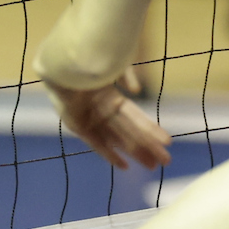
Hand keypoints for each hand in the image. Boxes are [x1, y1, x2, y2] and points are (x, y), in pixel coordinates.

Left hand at [44, 76, 172, 170]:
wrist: (60, 64)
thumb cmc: (88, 61)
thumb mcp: (115, 65)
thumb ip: (127, 75)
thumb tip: (137, 90)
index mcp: (113, 98)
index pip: (137, 118)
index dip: (152, 130)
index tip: (167, 142)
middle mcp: (105, 111)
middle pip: (131, 133)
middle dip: (148, 147)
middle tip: (166, 161)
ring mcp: (93, 120)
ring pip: (119, 141)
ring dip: (135, 153)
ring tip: (151, 166)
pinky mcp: (79, 127)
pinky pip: (97, 144)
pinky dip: (110, 155)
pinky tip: (124, 166)